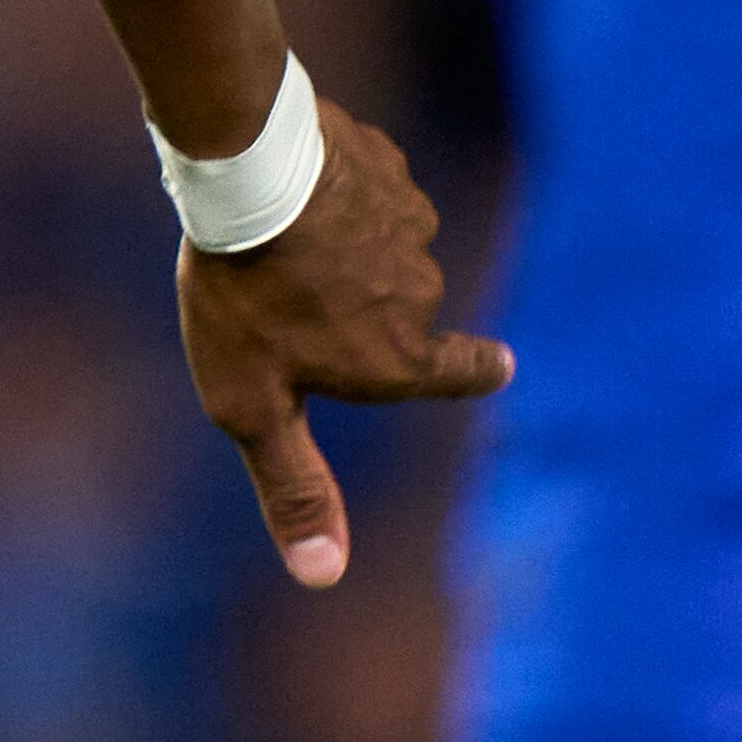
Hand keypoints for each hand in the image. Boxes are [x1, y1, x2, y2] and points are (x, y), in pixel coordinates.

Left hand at [175, 91, 510, 589]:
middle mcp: (420, 293)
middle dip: (348, 299)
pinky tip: (293, 184)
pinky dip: (333, 188)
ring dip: (338, 241)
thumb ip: (294, 487)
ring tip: (281, 234)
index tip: (496, 364)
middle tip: (285, 292)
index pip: (460, 371)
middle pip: (393, 305)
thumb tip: (324, 576)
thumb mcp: (252, 408)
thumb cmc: (246, 296)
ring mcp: (409, 222)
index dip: (474, 369)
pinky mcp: (385, 165)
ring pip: (375, 241)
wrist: (247, 169)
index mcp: (399, 358)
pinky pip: (363, 184)